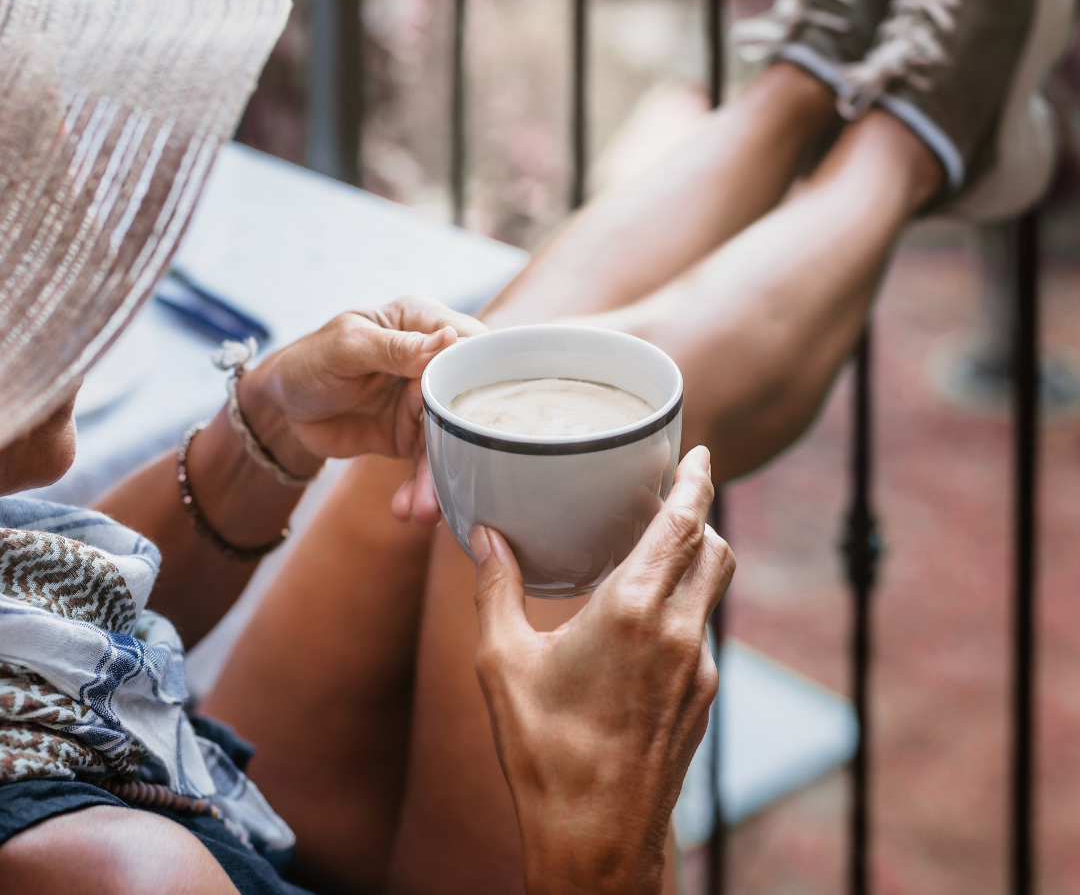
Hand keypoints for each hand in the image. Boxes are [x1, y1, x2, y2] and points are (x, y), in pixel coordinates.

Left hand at [239, 297, 485, 524]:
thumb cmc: (308, 362)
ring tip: (426, 510)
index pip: (469, 342)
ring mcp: (426, 402)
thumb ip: (396, 347)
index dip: (483, 371)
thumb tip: (449, 340)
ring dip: (439, 476)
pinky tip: (410, 509)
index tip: (482, 408)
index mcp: (422, 322)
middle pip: (466, 396)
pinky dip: (420, 488)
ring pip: (451, 438)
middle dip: (464, 438)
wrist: (281, 410)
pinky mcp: (414, 436)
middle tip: (461, 472)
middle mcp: (433, 361)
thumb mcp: (346, 347)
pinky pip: (428, 463)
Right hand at [469, 446, 733, 894]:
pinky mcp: (704, 695)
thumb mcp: (502, 663)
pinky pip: (704, 629)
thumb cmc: (545, 750)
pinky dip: (687, 605)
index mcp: (633, 609)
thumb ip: (495, 590)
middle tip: (673, 495)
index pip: (683, 524)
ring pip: (713, 588)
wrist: (598, 838)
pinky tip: (649, 620)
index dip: (697, 481)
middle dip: (699, 514)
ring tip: (660, 550)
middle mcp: (679, 630)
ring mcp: (699, 665)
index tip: (701, 453)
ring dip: (697, 558)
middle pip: (712, 547)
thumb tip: (484, 538)